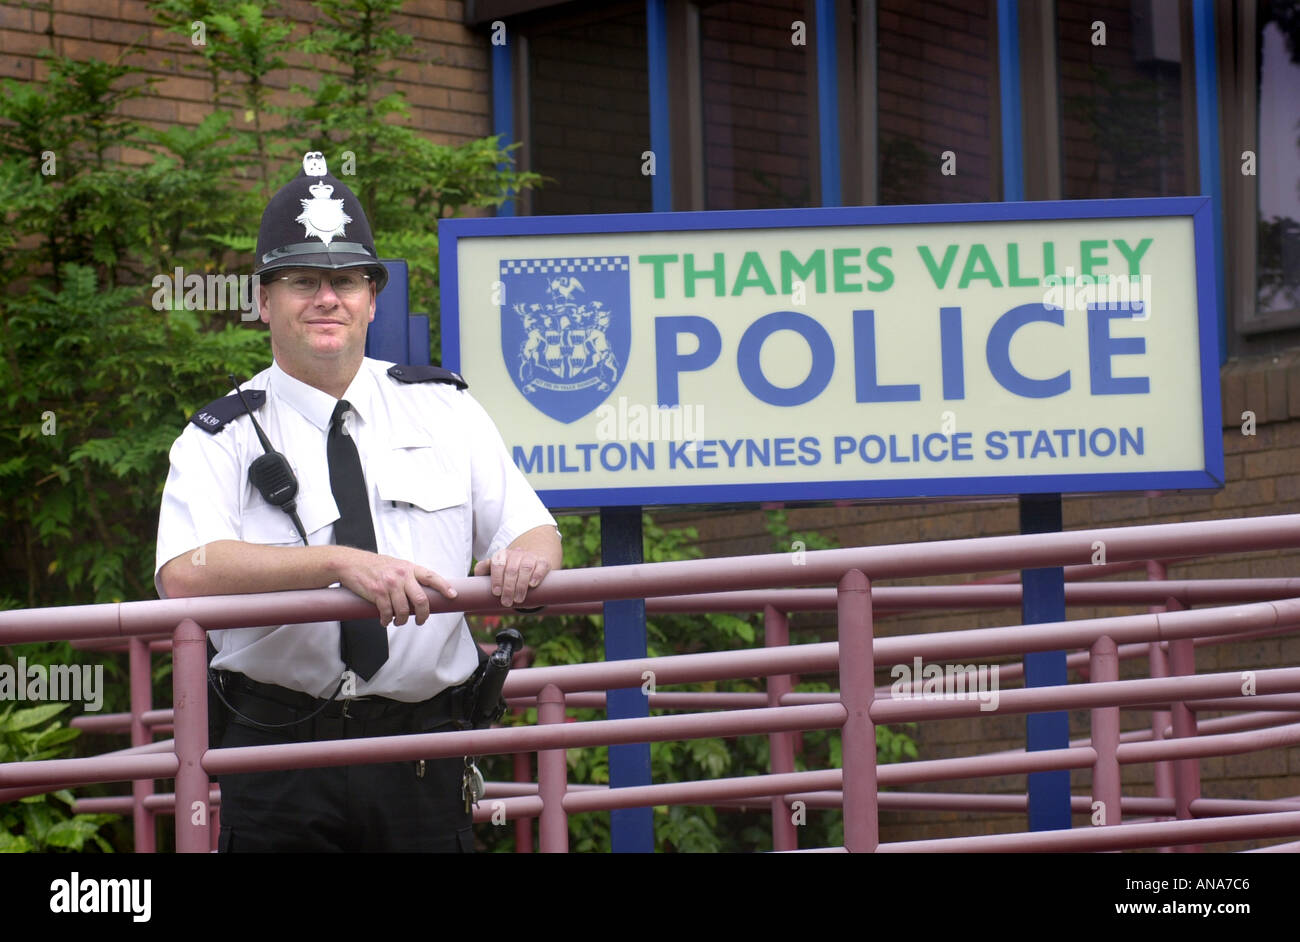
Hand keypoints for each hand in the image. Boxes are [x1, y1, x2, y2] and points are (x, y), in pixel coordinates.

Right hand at [334, 547, 456, 625]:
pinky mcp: (377, 593)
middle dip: (423, 614)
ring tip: (398, 622)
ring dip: (402, 620)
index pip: (431, 577)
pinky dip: (387, 620)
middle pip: (421, 599)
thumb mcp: (396, 565)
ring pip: (404, 610)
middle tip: (420, 620)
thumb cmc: (375, 566)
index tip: (453, 596)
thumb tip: (422, 592)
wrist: (350, 563)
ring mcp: (389, 584)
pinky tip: (385, 621)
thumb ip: (409, 576)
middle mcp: (401, 575)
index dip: (444, 586)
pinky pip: (387, 612)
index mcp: (409, 568)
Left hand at [473, 547, 551, 607]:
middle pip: (511, 569)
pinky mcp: (543, 561)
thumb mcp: (492, 570)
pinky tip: (532, 585)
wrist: (529, 564)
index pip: (497, 564)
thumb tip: (482, 567)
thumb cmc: (507, 571)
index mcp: (502, 555)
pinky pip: (541, 565)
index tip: (496, 593)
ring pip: (526, 568)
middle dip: (508, 588)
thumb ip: (482, 570)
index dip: (496, 579)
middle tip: (506, 602)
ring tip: (518, 600)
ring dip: (521, 585)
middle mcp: (516, 554)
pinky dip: (537, 575)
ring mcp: (530, 557)